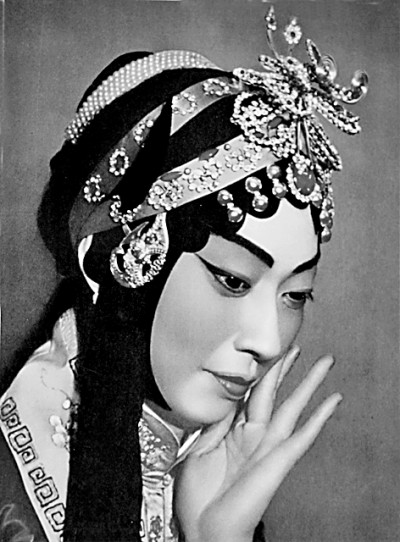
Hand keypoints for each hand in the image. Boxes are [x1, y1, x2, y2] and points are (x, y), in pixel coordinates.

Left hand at [174, 347, 341, 541]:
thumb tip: (223, 397)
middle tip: (296, 348)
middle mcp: (254, 435)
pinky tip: (332, 402)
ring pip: (292, 407)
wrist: (204, 530)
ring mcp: (267, 447)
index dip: (257, 372)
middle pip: (273, 393)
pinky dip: (319, 419)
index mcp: (233, 432)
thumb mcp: (199, 449)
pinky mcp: (278, 461)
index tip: (264, 354)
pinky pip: (302, 437)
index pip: (248, 393)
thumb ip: (214, 424)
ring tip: (324, 364)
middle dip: (284, 368)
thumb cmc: (199, 496)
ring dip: (308, 384)